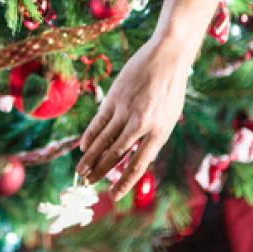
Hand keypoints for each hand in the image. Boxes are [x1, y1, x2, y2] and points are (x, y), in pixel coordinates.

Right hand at [76, 36, 192, 197]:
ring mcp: (126, 110)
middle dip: (101, 171)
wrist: (167, 56)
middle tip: (89, 184)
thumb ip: (153, 135)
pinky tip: (83, 147)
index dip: (125, 182)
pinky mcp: (115, 98)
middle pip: (115, 154)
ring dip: (90, 158)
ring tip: (81, 172)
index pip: (138, 164)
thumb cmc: (171, 88)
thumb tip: (134, 154)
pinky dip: (90, 136)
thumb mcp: (169, 116)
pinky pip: (99, 122)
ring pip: (104, 140)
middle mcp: (142, 124)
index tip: (114, 195)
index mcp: (160, 132)